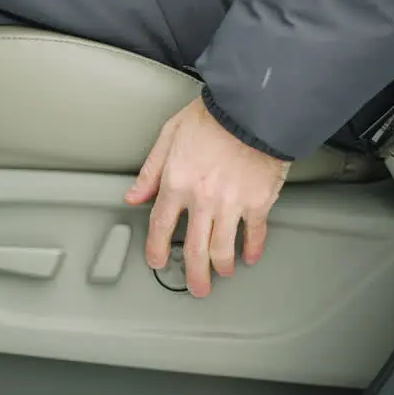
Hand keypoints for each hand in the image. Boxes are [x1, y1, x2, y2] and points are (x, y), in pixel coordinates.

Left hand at [125, 97, 291, 297]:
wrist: (254, 107)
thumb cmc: (214, 115)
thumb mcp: (170, 134)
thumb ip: (151, 170)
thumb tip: (134, 196)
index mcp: (177, 182)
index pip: (160, 226)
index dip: (156, 249)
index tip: (157, 261)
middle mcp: (202, 199)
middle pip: (194, 249)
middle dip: (194, 274)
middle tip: (196, 287)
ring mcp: (232, 203)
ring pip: (223, 249)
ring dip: (221, 267)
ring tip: (221, 274)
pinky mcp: (259, 201)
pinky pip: (254, 233)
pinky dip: (252, 248)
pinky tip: (250, 256)